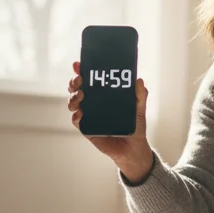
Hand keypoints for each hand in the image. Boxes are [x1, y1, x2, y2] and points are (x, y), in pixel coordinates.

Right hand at [67, 60, 153, 181]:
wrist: (134, 148)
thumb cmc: (135, 126)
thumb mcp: (139, 108)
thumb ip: (140, 95)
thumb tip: (139, 80)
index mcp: (103, 95)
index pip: (89, 80)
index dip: (81, 71)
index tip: (78, 64)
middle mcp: (92, 103)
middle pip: (76, 89)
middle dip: (74, 82)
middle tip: (80, 80)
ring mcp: (88, 115)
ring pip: (73, 103)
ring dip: (73, 97)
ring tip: (81, 95)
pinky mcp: (86, 129)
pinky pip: (76, 121)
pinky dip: (76, 116)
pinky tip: (80, 113)